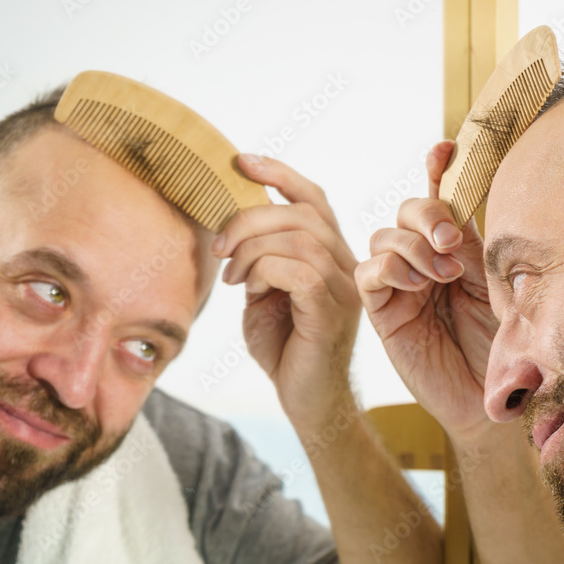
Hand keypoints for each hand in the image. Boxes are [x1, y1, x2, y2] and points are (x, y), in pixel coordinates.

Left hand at [213, 155, 360, 432]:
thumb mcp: (264, 292)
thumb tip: (231, 226)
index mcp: (330, 254)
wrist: (308, 401)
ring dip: (252, 250)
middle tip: (219, 246)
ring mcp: (344, 288)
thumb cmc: (284, 348)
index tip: (240, 161)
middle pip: (302, 212)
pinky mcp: (333, 311)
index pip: (313, 198)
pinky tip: (249, 291)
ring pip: (300, 238)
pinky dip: (265, 272)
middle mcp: (345, 265)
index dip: (279, 173)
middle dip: (249, 218)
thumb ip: (259, 258)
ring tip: (232, 276)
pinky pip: (300, 271)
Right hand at [355, 141, 497, 438]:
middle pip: (406, 211)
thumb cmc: (503, 348)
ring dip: (412, 245)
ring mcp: (401, 286)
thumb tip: (460, 194)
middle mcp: (426, 261)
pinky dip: (389, 268)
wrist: (492, 400)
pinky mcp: (382, 313)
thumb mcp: (495, 283)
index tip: (446, 148)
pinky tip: (417, 284)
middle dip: (427, 215)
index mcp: (458, 250)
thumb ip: (476, 242)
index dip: (438, 170)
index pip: (442, 200)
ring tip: (442, 274)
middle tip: (453, 241)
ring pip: (383, 237)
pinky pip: (368, 273)